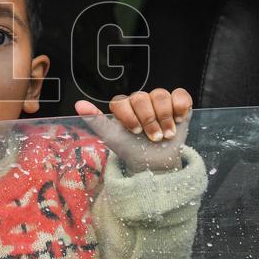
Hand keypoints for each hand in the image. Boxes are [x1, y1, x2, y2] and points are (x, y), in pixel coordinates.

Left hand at [75, 88, 191, 173]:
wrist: (155, 163)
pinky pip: (180, 95)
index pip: (124, 101)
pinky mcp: (178, 104)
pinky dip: (180, 108)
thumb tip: (78, 104)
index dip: (131, 117)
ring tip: (166, 134)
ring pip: (161, 96)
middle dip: (149, 122)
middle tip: (153, 137)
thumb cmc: (131, 149)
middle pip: (144, 98)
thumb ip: (95, 120)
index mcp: (123, 105)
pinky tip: (178, 120)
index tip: (134, 132)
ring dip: (165, 119)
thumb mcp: (111, 137)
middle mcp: (141, 100)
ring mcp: (159, 101)